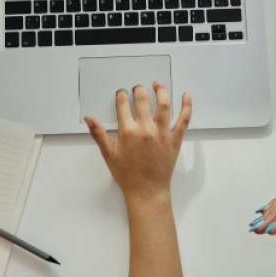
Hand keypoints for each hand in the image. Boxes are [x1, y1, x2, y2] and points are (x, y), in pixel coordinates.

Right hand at [84, 83, 191, 204]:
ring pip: (164, 105)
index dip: (121, 95)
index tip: (122, 94)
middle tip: (138, 89)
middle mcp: (146, 129)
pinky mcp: (175, 139)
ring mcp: (162, 133)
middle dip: (139, 90)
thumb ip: (98, 134)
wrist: (147, 191)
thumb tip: (89, 118)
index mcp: (128, 131)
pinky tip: (185, 96)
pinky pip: (184, 120)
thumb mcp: (108, 154)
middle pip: (143, 99)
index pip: (123, 104)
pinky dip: (186, 106)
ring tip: (158, 85)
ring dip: (161, 91)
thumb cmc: (127, 175)